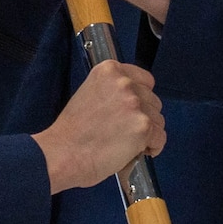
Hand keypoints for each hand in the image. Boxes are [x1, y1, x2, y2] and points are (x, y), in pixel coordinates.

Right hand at [32, 60, 163, 192]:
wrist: (61, 153)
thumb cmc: (71, 132)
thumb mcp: (89, 94)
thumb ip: (112, 92)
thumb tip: (133, 103)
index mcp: (110, 70)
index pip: (145, 80)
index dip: (141, 99)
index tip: (132, 111)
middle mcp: (125, 82)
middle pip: (153, 100)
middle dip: (144, 117)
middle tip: (123, 132)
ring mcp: (135, 104)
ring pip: (158, 120)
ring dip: (147, 134)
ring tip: (125, 143)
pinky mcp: (143, 126)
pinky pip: (160, 139)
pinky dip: (152, 148)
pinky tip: (134, 152)